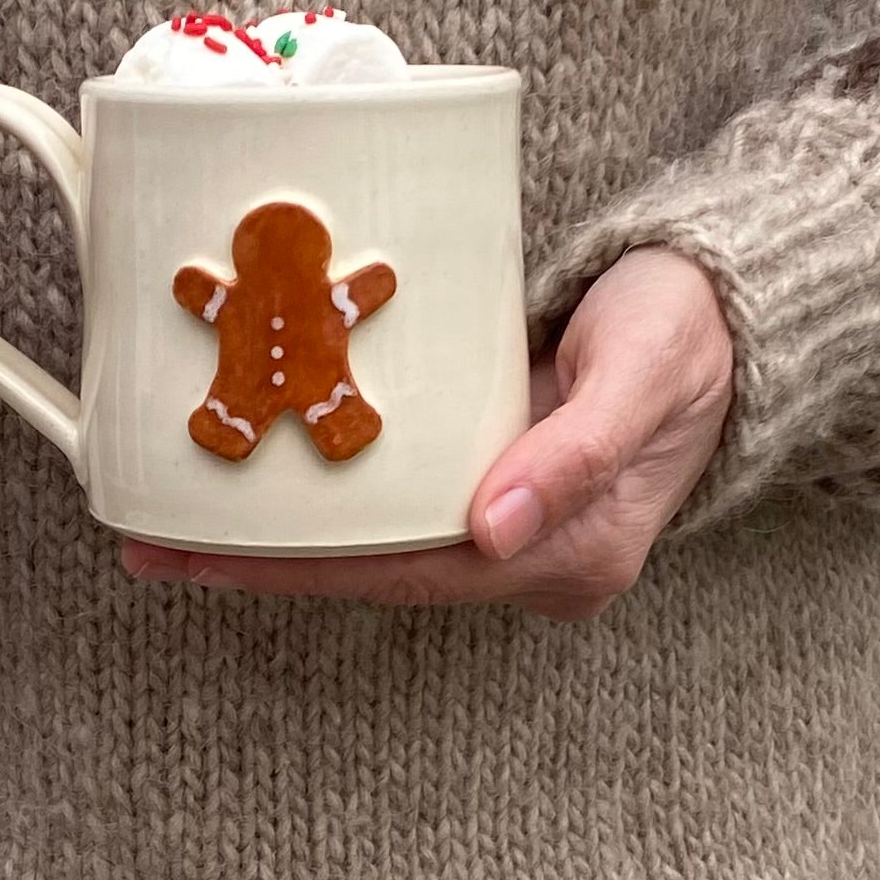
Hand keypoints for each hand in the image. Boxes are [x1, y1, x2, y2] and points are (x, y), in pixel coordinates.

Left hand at [122, 247, 733, 615]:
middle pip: (373, 569)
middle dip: (263, 562)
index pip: (406, 572)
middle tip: (150, 543)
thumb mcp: (644, 372)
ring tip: (175, 516)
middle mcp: (529, 551)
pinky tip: (262, 470)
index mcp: (569, 551)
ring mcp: (509, 517)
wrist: (729, 307)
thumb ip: (577, 451)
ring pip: (376, 540)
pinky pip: (395, 500)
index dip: (298, 569)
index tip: (202, 557)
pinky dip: (325, 492)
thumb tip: (493, 529)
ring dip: (281, 532)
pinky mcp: (494, 474)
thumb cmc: (691, 329)